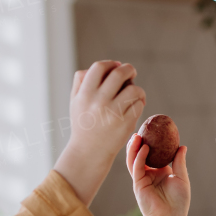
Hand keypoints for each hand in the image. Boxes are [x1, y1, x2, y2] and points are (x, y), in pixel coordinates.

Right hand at [54, 61, 144, 205]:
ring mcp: (112, 113)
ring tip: (135, 94)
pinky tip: (136, 106)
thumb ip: (82, 80)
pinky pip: (139, 104)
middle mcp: (98, 101)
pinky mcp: (125, 123)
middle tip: (132, 73)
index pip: (99, 67)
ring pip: (133, 89)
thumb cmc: (84, 124)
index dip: (110, 63)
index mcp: (84, 94)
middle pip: (119, 73)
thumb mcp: (75, 101)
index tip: (116, 66)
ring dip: (137, 89)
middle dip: (129, 70)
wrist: (88, 152)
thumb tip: (107, 65)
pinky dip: (139, 102)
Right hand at [127, 133, 189, 215]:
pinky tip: (144, 148)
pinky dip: (139, 157)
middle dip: (137, 143)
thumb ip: (180, 162)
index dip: (150, 142)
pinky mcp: (138, 184)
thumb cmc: (179, 201)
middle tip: (141, 130)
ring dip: (134, 148)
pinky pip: (137, 168)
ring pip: (133, 160)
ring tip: (137, 136)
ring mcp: (142, 179)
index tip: (152, 130)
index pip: (151, 154)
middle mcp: (148, 174)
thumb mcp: (182, 178)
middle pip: (138, 155)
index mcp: (158, 171)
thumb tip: (182, 146)